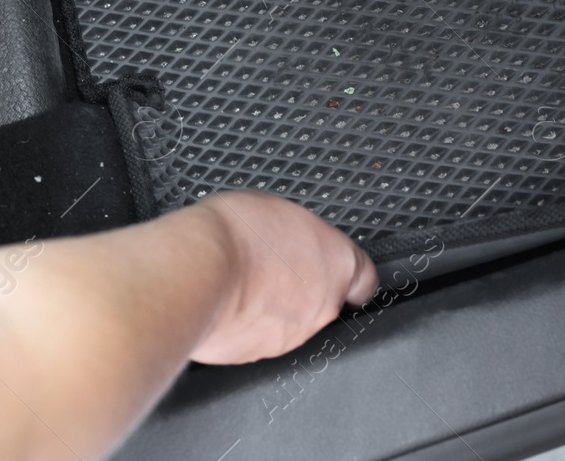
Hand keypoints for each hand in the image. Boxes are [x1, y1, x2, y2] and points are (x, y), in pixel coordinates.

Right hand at [190, 191, 378, 363]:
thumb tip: (289, 237)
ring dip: (274, 308)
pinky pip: (258, 338)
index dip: (351, 276)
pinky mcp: (260, 355)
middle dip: (302, 289)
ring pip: (290, 322)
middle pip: (324, 300)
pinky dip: (248, 325)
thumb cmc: (237, 235)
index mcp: (338, 262)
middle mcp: (323, 305)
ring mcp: (293, 335)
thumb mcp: (277, 209)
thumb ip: (298, 233)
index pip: (364, 278)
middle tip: (273, 269)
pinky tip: (229, 304)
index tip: (340, 273)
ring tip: (244, 284)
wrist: (200, 274)